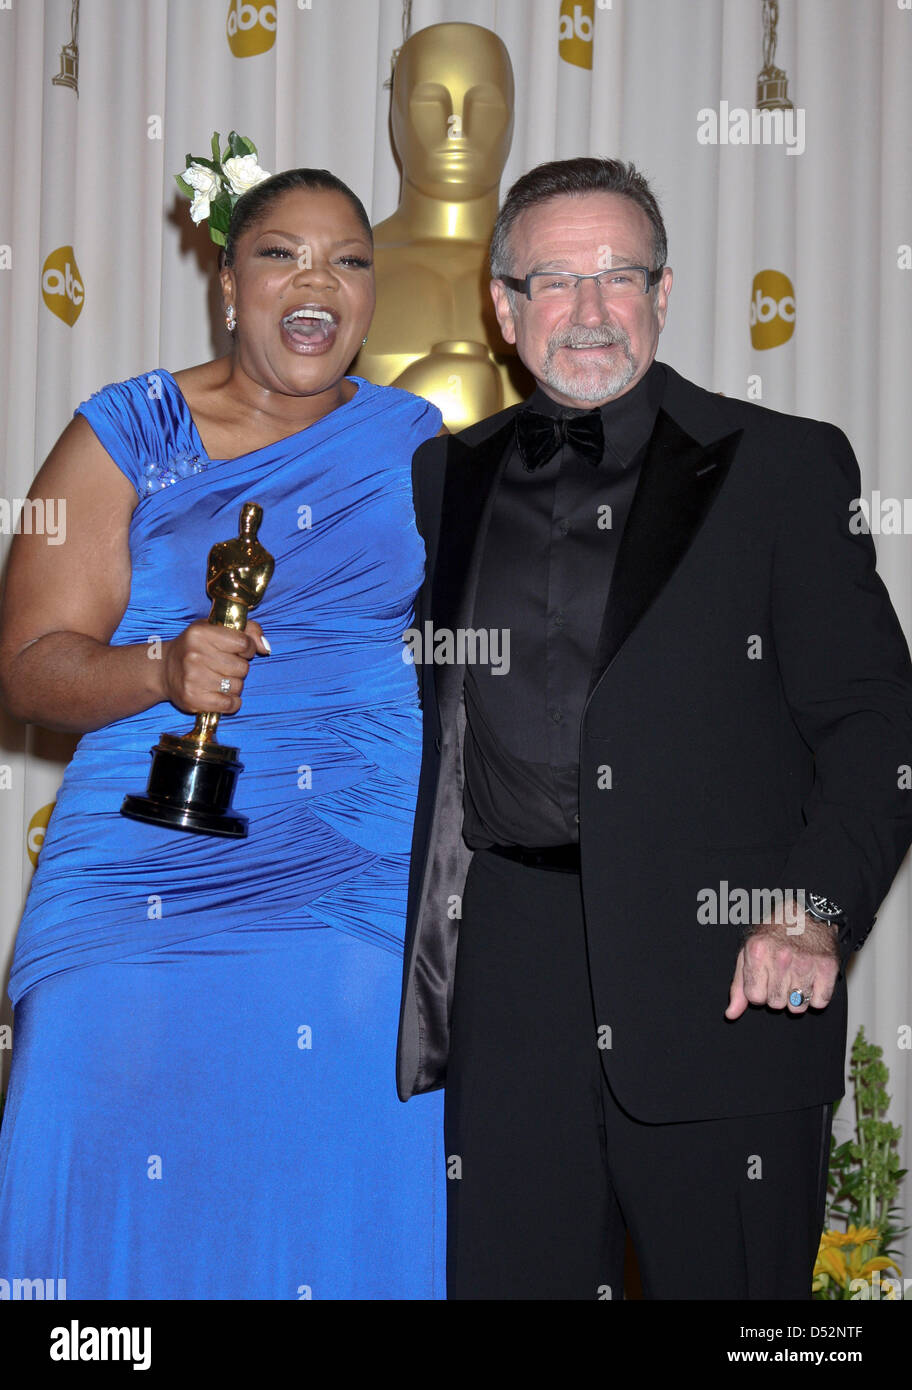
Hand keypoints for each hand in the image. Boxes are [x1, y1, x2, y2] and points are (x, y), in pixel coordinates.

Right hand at [160, 619, 268, 715]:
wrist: (164, 670)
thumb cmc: (195, 647)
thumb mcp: (216, 628)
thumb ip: (248, 630)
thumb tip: (266, 648)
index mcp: (201, 633)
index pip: (244, 643)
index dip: (246, 648)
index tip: (238, 650)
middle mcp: (194, 655)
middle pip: (242, 667)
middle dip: (239, 668)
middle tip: (224, 666)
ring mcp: (193, 678)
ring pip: (238, 686)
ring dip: (234, 685)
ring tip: (218, 679)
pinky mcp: (193, 699)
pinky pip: (230, 704)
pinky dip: (231, 702)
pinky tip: (221, 694)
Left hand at [725, 901, 839, 1018]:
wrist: (807, 913)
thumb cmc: (773, 934)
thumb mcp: (749, 953)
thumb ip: (738, 986)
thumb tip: (731, 1014)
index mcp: (758, 952)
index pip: (755, 997)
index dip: (759, 990)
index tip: (765, 978)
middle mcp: (781, 957)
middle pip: (776, 1003)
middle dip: (777, 993)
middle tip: (782, 974)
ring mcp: (805, 963)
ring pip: (797, 1007)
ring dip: (797, 997)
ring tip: (796, 977)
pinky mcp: (827, 967)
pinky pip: (819, 1002)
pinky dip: (816, 996)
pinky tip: (811, 979)